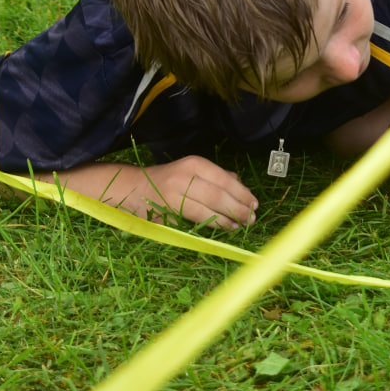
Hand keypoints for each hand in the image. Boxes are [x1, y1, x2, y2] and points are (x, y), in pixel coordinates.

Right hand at [118, 156, 256, 228]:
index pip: (223, 179)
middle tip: (252, 218)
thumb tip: (242, 187)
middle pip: (218, 194)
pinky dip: (214, 224)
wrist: (134, 189)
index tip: (255, 203)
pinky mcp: (168, 212)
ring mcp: (175, 195)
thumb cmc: (170, 180)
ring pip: (208, 208)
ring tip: (241, 225)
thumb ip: (217, 176)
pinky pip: (196, 219)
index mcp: (194, 164)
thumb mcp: (193, 171)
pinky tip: (225, 226)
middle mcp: (184, 177)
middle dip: (239, 208)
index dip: (241, 193)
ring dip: (228, 218)